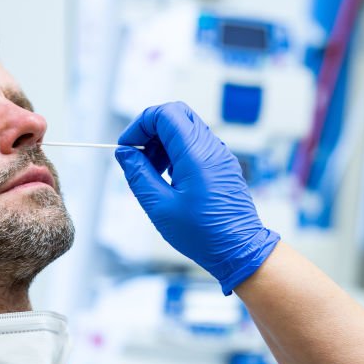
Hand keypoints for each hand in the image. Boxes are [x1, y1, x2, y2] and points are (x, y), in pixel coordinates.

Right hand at [115, 101, 279, 294]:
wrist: (238, 251)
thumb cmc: (202, 234)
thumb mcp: (159, 206)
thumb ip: (138, 174)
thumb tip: (124, 153)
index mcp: (196, 153)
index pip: (165, 113)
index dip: (140, 124)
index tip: (127, 147)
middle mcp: (212, 148)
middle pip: (176, 115)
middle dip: (151, 130)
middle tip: (139, 157)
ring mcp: (220, 156)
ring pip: (186, 129)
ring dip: (163, 144)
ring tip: (153, 173)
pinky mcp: (223, 166)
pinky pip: (197, 146)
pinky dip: (177, 154)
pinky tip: (170, 179)